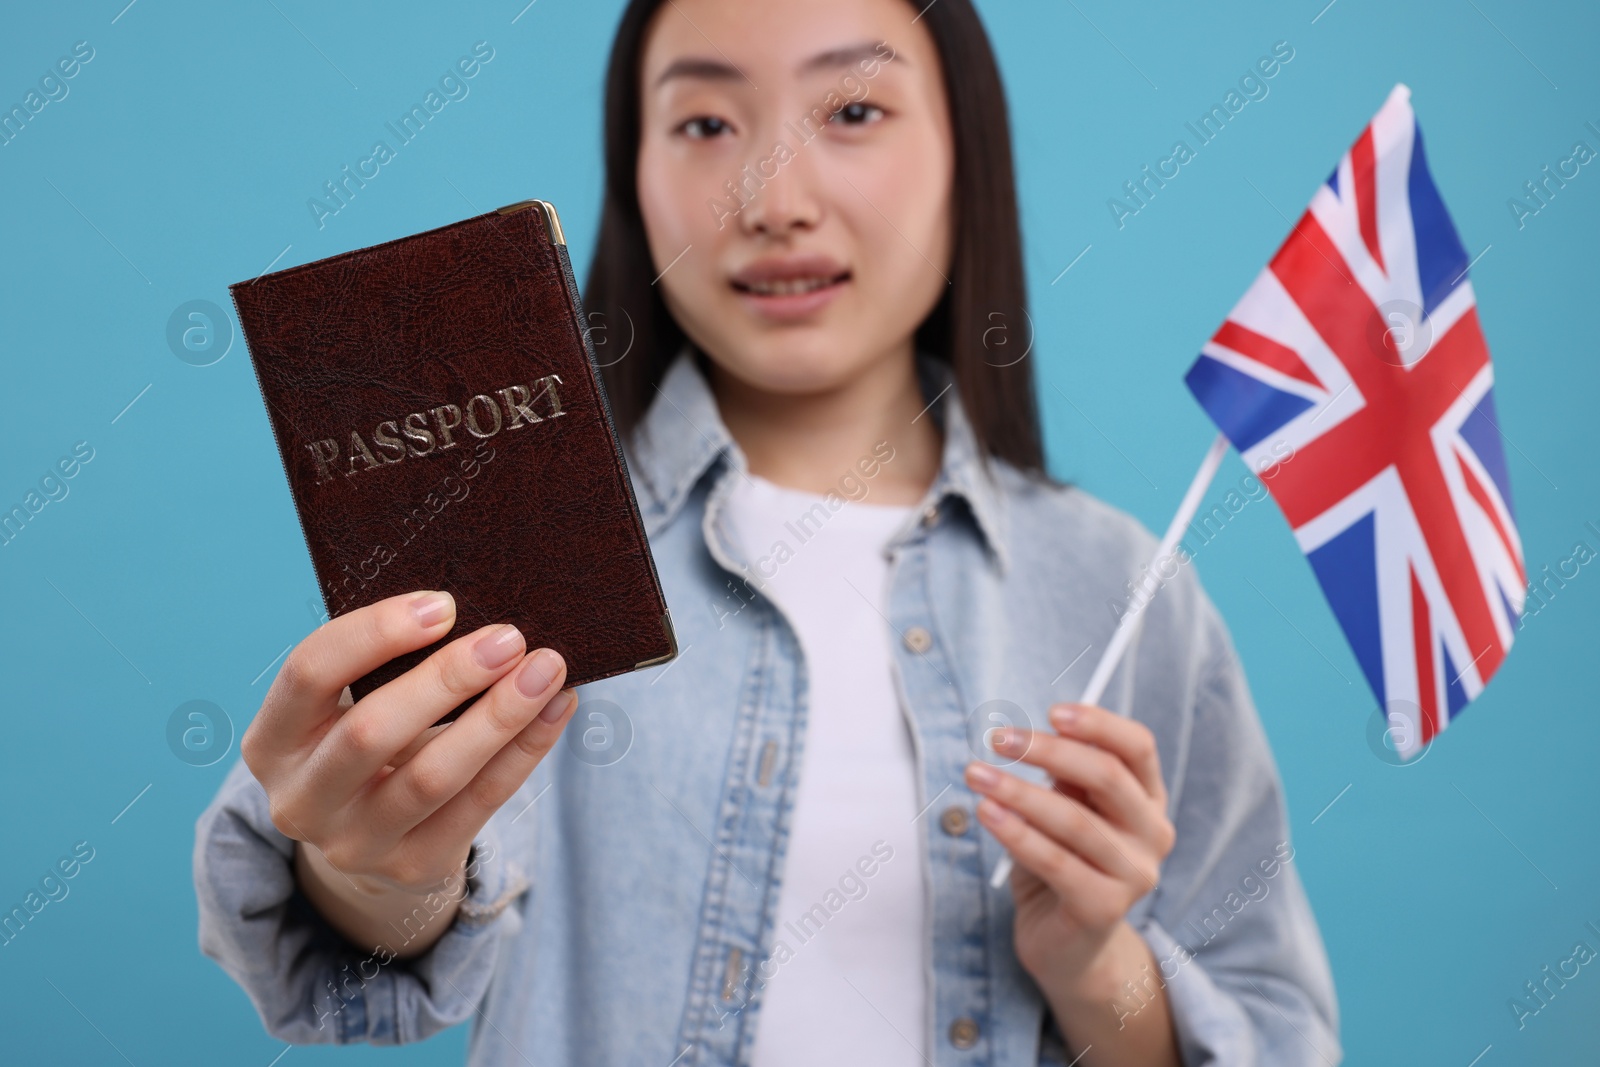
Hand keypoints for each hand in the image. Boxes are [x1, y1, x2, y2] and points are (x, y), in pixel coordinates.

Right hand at [241, 589, 577, 953]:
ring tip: (546, 670)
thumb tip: (481, 614)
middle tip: (509, 638)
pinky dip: (524, 750)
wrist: (371, 837)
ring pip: (433, 776)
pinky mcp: (413, 866)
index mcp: (272, 742)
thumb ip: (389, 666)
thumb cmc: (368, 740)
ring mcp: (353, 844)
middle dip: (447, 678)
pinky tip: (556, 708)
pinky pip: (479, 804)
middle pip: (373, 731)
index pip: (309, 673)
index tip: (443, 605)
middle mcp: (300, 799)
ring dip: (498, 717)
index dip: (374, 633)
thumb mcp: (350, 705)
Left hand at [964, 703, 1174, 1001]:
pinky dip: (1016, 834)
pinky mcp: (1103, 909)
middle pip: (1107, 777)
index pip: (1138, 747)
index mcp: (1149, 799)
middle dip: (1048, 751)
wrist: (1068, 946)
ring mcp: (1135, 875)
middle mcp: (1153, 834)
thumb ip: (1065, 777)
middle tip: (997, 738)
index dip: (1098, 723)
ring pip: (1075, 820)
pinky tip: (986, 814)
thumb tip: (1033, 735)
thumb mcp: (1067, 810)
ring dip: (1019, 791)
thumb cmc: (1063, 863)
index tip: (1051, 710)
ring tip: (976, 774)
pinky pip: (1055, 862)